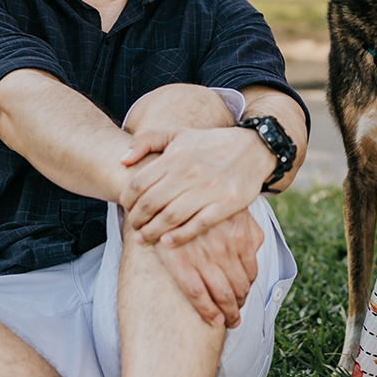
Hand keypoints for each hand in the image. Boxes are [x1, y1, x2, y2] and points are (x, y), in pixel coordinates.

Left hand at [118, 127, 273, 245]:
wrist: (253, 148)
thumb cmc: (210, 144)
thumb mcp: (178, 133)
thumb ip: (147, 140)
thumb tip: (122, 160)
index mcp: (175, 156)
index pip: (139, 183)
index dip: (127, 200)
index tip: (127, 208)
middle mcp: (189, 172)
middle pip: (151, 203)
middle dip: (137, 220)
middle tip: (134, 228)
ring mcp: (208, 189)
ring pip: (170, 217)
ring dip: (152, 232)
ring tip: (145, 238)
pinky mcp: (226, 204)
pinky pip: (197, 225)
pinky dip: (179, 237)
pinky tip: (167, 243)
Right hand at [153, 208, 264, 327]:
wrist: (165, 191)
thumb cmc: (201, 202)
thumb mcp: (232, 209)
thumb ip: (249, 230)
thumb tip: (254, 252)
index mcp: (239, 233)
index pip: (251, 271)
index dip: (249, 287)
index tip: (245, 295)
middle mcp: (224, 246)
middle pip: (239, 286)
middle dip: (240, 304)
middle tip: (238, 315)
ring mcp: (202, 256)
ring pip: (222, 293)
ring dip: (229, 312)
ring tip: (230, 320)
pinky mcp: (180, 262)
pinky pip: (197, 294)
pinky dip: (208, 311)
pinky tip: (214, 320)